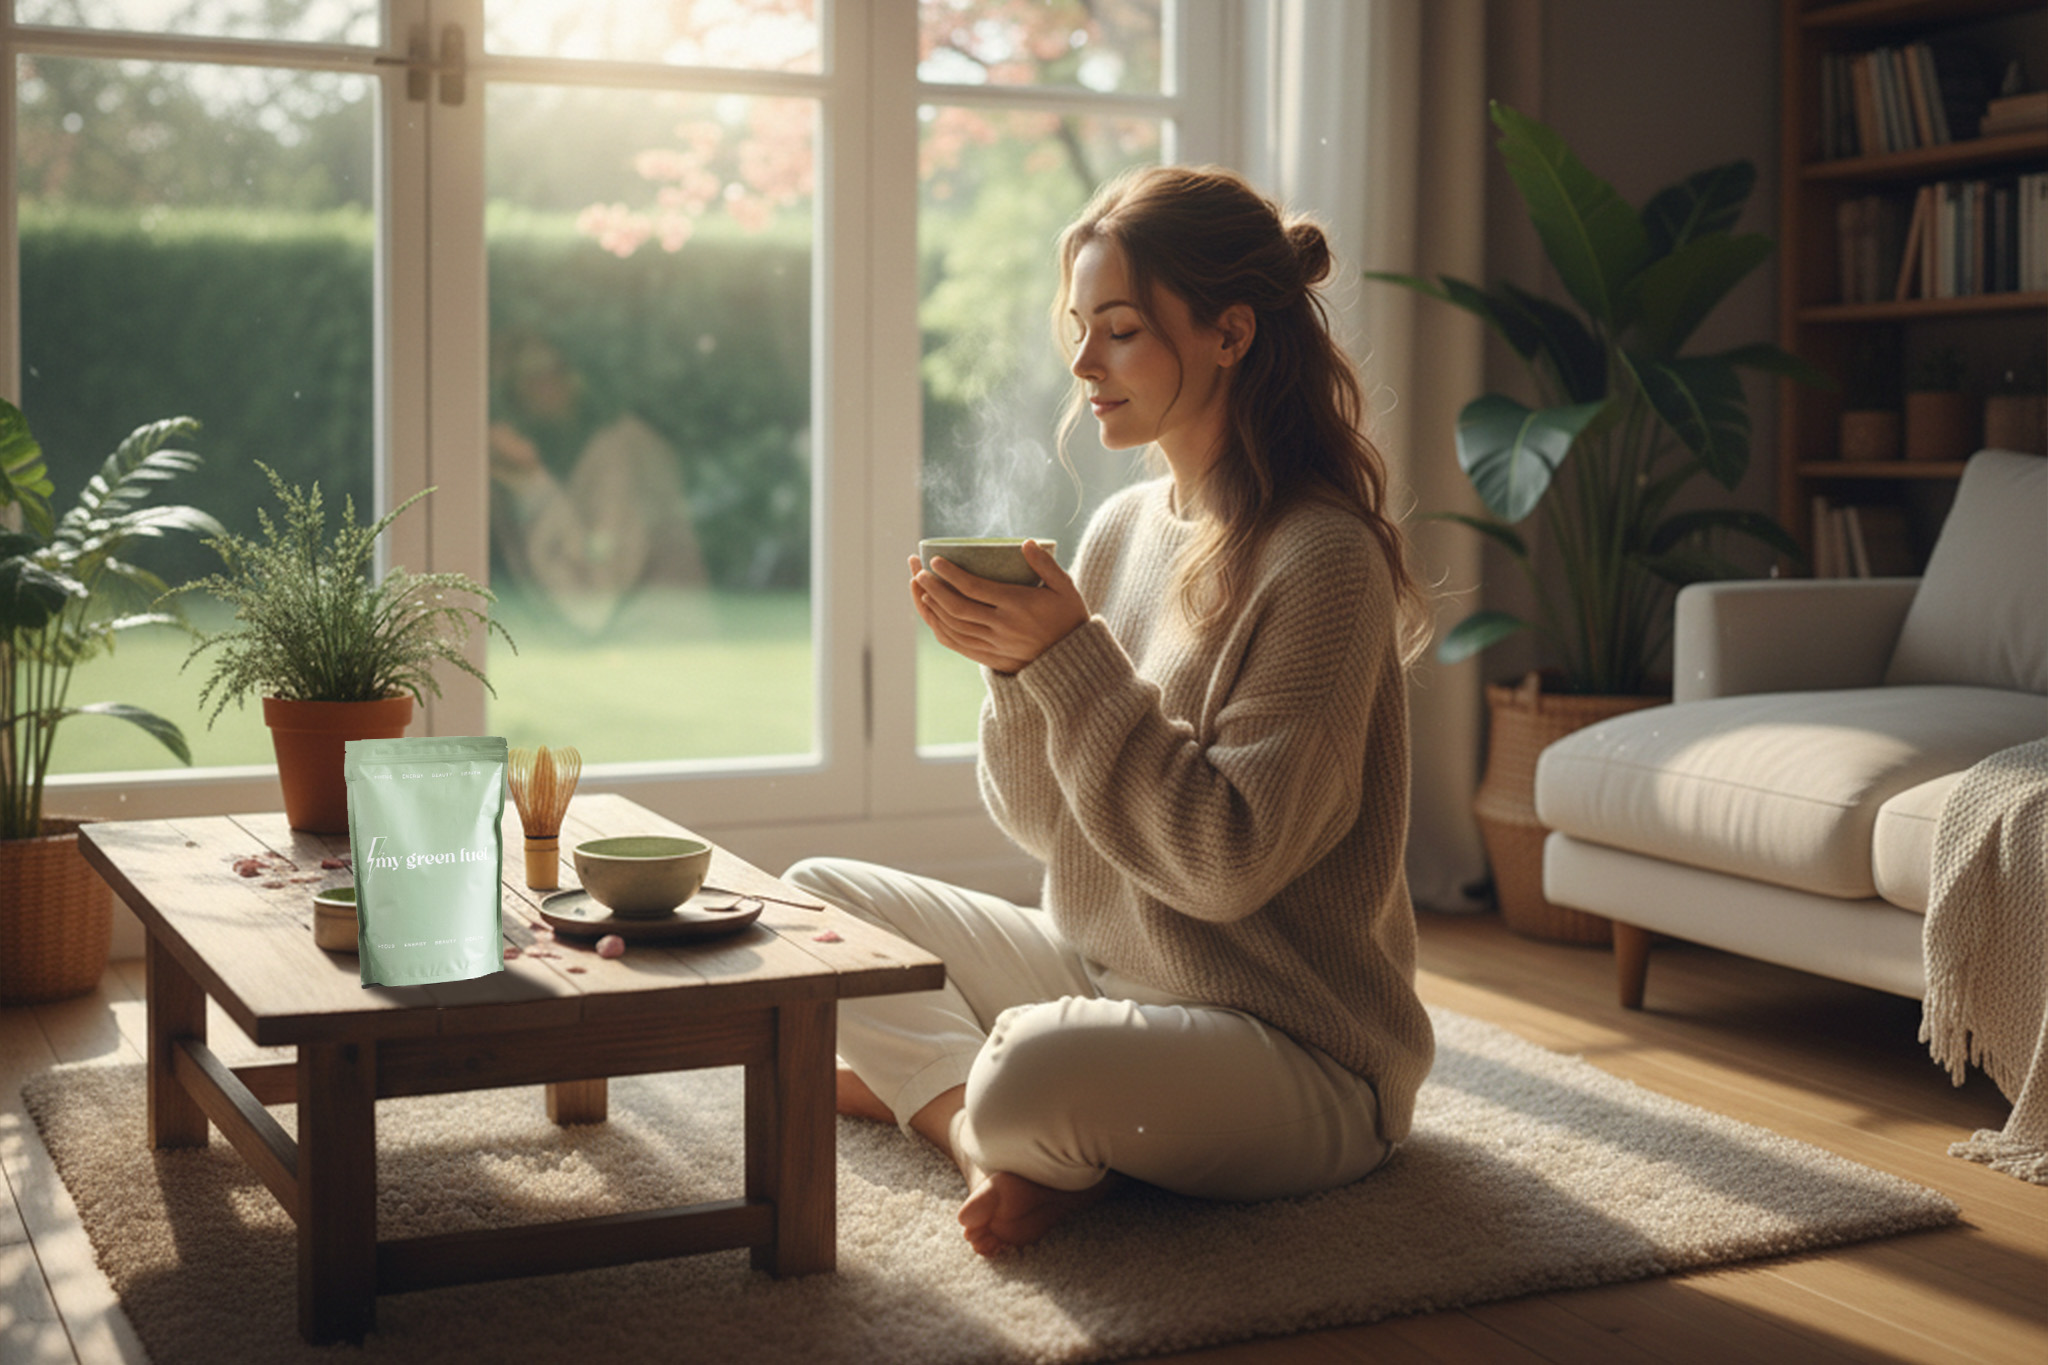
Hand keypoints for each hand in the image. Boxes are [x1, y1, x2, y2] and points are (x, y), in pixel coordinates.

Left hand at [909, 540, 1087, 673]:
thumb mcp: (1065, 588)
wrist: (1070, 659)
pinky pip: (957, 643)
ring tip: (920, 588)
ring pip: (953, 626)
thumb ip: (1045, 564)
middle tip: (919, 571)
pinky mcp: (990, 656)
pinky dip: (940, 627)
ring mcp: (994, 643)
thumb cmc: (1068, 617)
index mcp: (1018, 604)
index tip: (935, 560)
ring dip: (932, 606)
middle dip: (934, 587)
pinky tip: (931, 613)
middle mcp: (1002, 625)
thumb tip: (1025, 542)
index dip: (951, 574)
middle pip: (957, 606)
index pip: (974, 587)